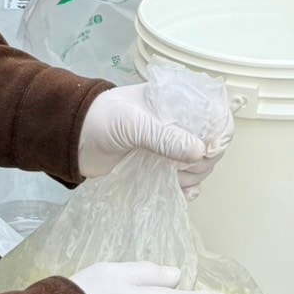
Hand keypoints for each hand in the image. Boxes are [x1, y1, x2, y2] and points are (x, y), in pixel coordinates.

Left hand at [77, 82, 233, 191]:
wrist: (74, 140)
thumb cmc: (101, 120)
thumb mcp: (134, 123)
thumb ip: (165, 137)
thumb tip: (200, 151)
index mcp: (177, 101)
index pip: (215, 112)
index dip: (219, 131)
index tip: (209, 149)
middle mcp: (179, 123)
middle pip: (213, 142)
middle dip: (204, 159)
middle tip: (184, 167)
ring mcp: (171, 146)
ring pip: (202, 163)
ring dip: (194, 175)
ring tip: (174, 177)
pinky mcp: (162, 167)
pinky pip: (187, 180)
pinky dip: (189, 188)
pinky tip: (181, 191)